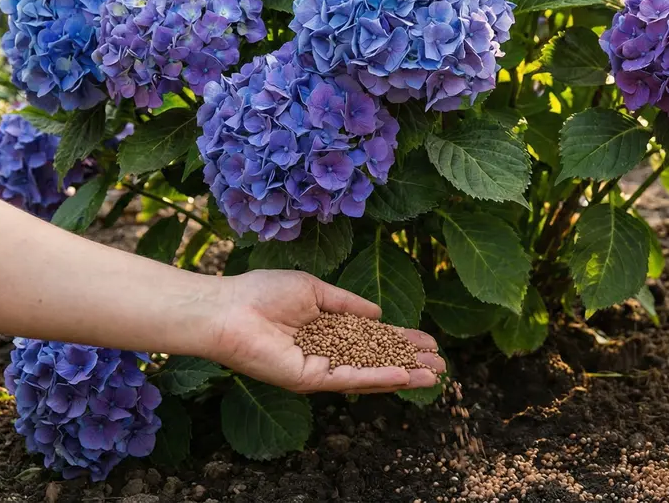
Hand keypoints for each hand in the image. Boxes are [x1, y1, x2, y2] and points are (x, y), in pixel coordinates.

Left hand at [203, 269, 443, 393]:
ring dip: (402, 375)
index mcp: (327, 331)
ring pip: (369, 374)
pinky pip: (349, 379)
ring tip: (433, 375)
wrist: (228, 310)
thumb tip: (378, 313)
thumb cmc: (261, 293)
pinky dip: (377, 377)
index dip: (401, 340)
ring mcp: (319, 369)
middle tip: (441, 364)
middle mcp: (326, 353)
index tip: (428, 341)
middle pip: (376, 360)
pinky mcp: (309, 379)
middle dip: (409, 362)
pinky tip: (402, 375)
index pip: (372, 338)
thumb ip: (347, 304)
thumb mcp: (315, 290)